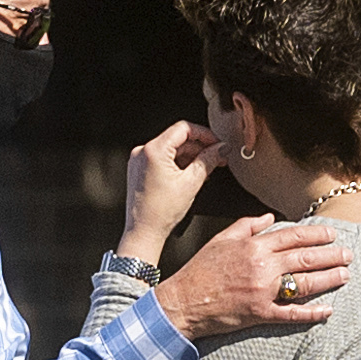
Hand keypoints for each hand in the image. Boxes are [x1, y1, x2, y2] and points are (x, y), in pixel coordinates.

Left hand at [119, 121, 222, 264]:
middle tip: (217, 156)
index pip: (184, 128)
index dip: (205, 134)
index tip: (217, 143)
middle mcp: (143, 151)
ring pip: (171, 149)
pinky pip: (163, 158)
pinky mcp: (139, 168)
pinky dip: (178, 163)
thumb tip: (221, 149)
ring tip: (206, 168)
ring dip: (190, 156)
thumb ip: (209, 160)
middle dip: (199, 147)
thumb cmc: (161, 212)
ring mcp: (139, 160)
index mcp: (154, 150)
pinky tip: (191, 173)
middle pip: (178, 138)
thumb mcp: (191, 183)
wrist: (144, 230)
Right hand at [160, 215, 351, 340]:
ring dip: (328, 279)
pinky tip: (328, 311)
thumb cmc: (201, 270)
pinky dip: (311, 313)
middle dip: (331, 255)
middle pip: (305, 257)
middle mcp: (262, 266)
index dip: (316, 234)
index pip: (293, 236)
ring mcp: (263, 291)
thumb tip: (269, 217)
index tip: (332, 234)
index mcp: (254, 246)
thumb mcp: (222, 239)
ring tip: (345, 275)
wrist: (184, 301)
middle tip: (349, 254)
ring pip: (303, 283)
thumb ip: (247, 225)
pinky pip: (291, 314)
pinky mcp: (261, 313)